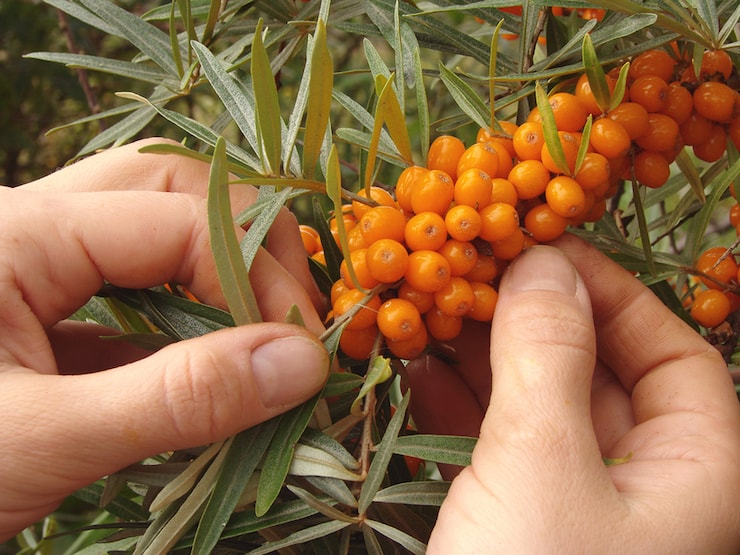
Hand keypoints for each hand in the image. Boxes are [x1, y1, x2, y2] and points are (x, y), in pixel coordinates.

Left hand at [0, 140, 328, 540]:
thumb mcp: (39, 441)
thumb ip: (176, 398)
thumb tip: (301, 364)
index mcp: (16, 231)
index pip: (180, 219)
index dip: (257, 278)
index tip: (304, 352)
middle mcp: (25, 222)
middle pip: (167, 184)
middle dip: (244, 240)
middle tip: (290, 312)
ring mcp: (31, 264)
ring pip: (150, 225)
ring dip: (217, 268)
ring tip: (263, 323)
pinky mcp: (39, 313)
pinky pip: (131, 288)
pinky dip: (185, 317)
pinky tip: (209, 362)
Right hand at [408, 235, 739, 552]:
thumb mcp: (544, 463)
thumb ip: (548, 356)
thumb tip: (544, 264)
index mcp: (693, 479)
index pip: (676, 358)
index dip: (616, 295)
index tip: (548, 252)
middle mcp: (641, 490)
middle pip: (597, 376)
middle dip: (532, 321)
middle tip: (476, 274)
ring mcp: (574, 509)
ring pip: (537, 409)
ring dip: (483, 358)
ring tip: (435, 310)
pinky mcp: (515, 526)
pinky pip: (493, 449)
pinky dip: (458, 407)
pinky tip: (418, 368)